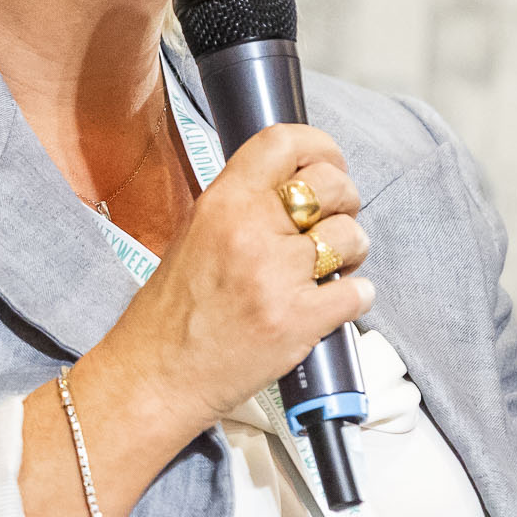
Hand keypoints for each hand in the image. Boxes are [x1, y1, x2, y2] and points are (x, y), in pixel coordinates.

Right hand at [94, 123, 371, 439]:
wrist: (158, 375)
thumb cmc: (174, 312)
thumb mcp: (195, 234)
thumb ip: (243, 205)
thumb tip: (295, 186)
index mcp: (221, 203)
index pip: (283, 141)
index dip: (320, 147)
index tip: (329, 163)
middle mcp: (249, 231)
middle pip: (331, 185)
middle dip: (346, 201)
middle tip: (334, 221)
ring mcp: (275, 277)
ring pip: (351, 237)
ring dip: (351, 252)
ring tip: (329, 268)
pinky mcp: (298, 321)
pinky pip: (357, 292)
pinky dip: (355, 297)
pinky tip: (332, 302)